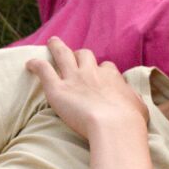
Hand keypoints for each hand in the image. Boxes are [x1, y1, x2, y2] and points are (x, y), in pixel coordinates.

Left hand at [25, 38, 147, 139]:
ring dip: (56, 47)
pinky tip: (29, 64)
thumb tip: (134, 99)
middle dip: (80, 55)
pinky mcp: (57, 88)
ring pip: (63, 54)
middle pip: (85, 55)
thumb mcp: (140, 107)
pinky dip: (35, 64)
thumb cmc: (130, 120)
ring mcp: (74, 78)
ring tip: (52, 42)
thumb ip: (134, 99)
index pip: (106, 67)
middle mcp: (92, 72)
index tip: (100, 76)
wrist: (115, 126)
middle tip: (76, 56)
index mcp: (112, 77)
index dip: (102, 70)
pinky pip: (43, 70)